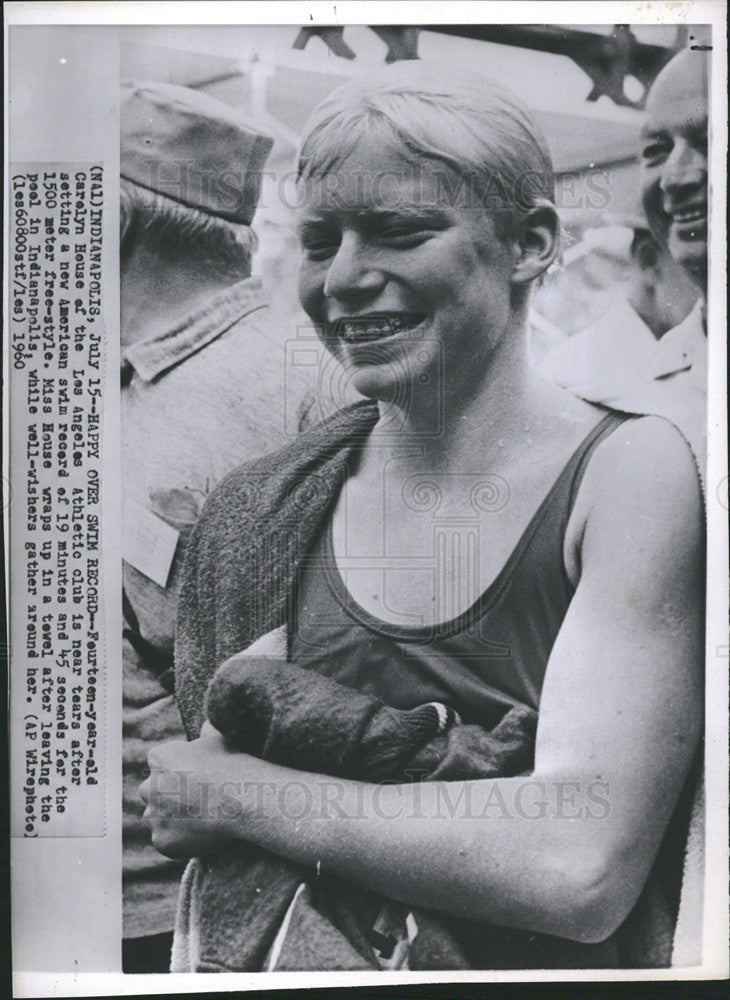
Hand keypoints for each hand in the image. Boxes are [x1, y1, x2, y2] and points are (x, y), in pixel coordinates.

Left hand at [139, 722, 253, 858]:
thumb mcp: (220, 739)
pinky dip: (179, 840)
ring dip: (170, 819)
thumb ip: (207, 733)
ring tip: (198, 820)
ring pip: (157, 817)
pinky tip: (200, 834)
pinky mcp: (162, 840)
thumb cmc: (234, 766)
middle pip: (152, 791)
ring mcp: (155, 816)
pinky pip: (166, 840)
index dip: (176, 770)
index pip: (158, 763)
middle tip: (193, 800)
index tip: (193, 777)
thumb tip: (206, 726)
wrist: (243, 801)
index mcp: (159, 758)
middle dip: (166, 795)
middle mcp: (150, 786)